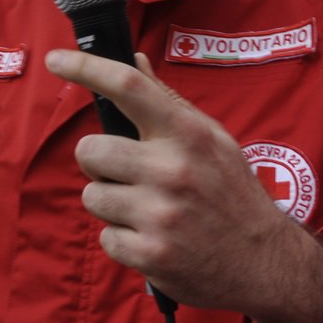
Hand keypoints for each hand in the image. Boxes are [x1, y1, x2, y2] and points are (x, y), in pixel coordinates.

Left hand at [47, 49, 322, 322]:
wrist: (266, 262)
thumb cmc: (231, 193)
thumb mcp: (212, 140)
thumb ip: (168, 102)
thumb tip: (132, 60)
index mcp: (188, 134)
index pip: (129, 87)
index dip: (85, 68)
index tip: (56, 59)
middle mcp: (172, 170)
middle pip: (90, 149)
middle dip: (98, 162)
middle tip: (125, 172)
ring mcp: (160, 214)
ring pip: (92, 195)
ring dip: (111, 203)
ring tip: (147, 209)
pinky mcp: (150, 254)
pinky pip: (105, 237)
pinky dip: (122, 239)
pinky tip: (153, 238)